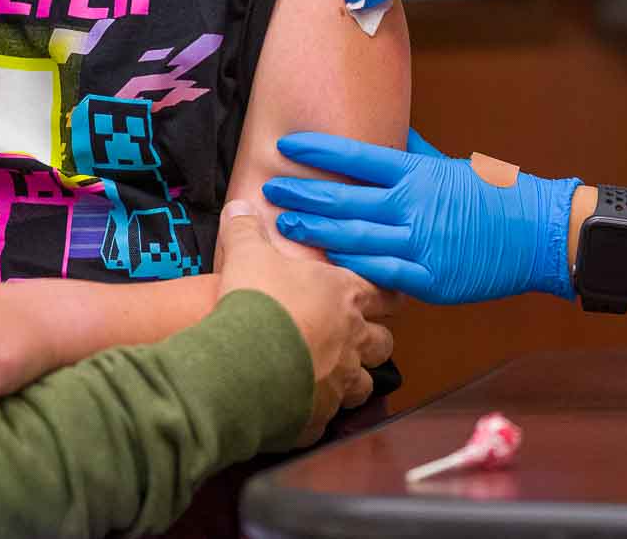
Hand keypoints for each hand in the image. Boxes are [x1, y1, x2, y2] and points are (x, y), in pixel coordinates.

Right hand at [216, 200, 395, 445]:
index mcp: (344, 297)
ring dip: (352, 381)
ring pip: (364, 385)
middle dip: (373, 341)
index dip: (385, 293)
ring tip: (331, 376)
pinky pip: (327, 419)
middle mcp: (352, 341)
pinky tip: (299, 409)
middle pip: (383, 343)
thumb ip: (247, 230)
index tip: (385, 295)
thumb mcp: (247, 254)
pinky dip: (316, 414)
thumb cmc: (257, 302)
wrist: (244, 361)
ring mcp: (340, 382)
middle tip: (354, 338)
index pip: (383, 293)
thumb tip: (240, 207)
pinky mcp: (319, 417)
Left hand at [264, 129, 580, 306]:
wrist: (537, 233)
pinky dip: (352, 268)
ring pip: (356, 238)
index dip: (319, 150)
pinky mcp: (431, 279)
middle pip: (346, 199)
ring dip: (317, 231)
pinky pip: (382, 274)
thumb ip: (411, 152)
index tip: (286, 146)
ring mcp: (422, 244)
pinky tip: (325, 263)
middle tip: (269, 190)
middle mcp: (415, 206)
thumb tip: (384, 133)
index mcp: (417, 174)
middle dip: (304, 194)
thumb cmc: (492, 195)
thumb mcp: (449, 165)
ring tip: (284, 225)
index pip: (357, 157)